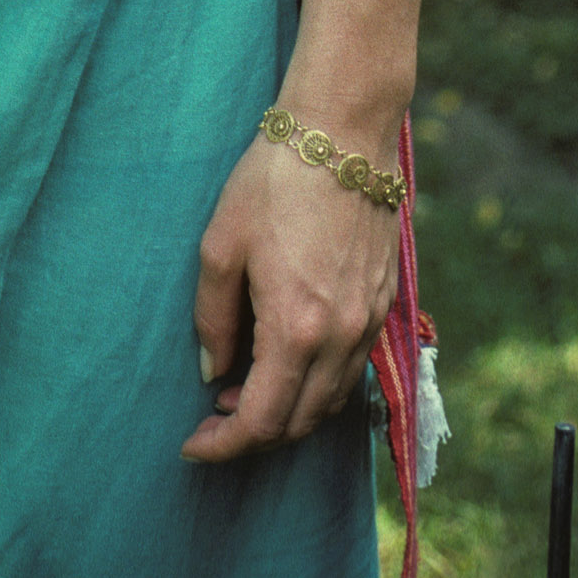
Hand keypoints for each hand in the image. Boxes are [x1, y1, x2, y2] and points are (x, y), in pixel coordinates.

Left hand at [181, 125, 399, 460]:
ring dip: (288, 409)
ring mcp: (369, 322)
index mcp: (297, 329)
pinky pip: (351, 369)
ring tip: (245, 385)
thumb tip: (212, 372)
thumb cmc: (273, 180)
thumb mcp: (221, 244)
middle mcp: (341, 338)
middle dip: (253, 434)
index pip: (262, 421)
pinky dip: (318, 383)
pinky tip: (289, 357)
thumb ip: (212, 318)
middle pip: (299, 423)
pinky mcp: (384, 302)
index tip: (193, 445)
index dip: (224, 444)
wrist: (343, 132)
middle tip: (214, 414)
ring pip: (330, 402)